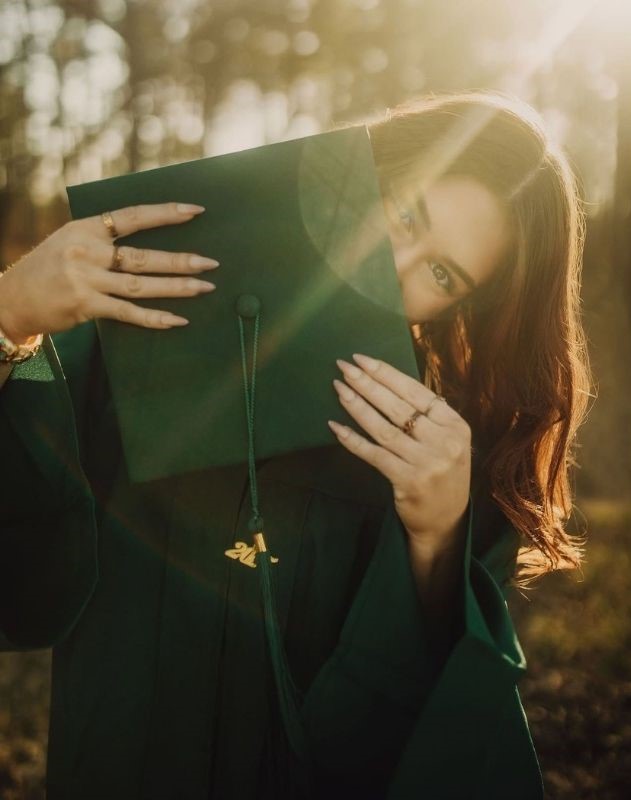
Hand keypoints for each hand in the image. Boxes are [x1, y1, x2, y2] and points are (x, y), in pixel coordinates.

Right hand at [0, 202, 218, 341]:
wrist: (12, 299)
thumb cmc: (47, 270)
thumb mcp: (69, 241)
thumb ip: (102, 239)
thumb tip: (146, 238)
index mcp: (86, 229)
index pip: (133, 216)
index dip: (166, 213)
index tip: (195, 211)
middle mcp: (87, 251)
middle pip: (144, 256)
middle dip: (181, 260)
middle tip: (211, 263)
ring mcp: (86, 279)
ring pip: (142, 285)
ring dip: (177, 287)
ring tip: (204, 287)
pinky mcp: (86, 306)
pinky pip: (128, 312)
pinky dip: (155, 318)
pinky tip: (178, 320)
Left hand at [328, 353, 470, 553]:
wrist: (446, 521)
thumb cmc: (442, 474)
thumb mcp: (447, 441)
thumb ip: (428, 416)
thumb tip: (388, 382)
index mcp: (455, 425)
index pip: (415, 392)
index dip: (386, 374)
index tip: (363, 360)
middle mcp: (444, 442)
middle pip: (398, 406)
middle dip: (367, 384)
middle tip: (344, 367)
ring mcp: (427, 463)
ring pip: (383, 428)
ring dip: (357, 406)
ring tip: (339, 389)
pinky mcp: (408, 481)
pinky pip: (374, 455)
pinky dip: (353, 440)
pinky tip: (336, 427)